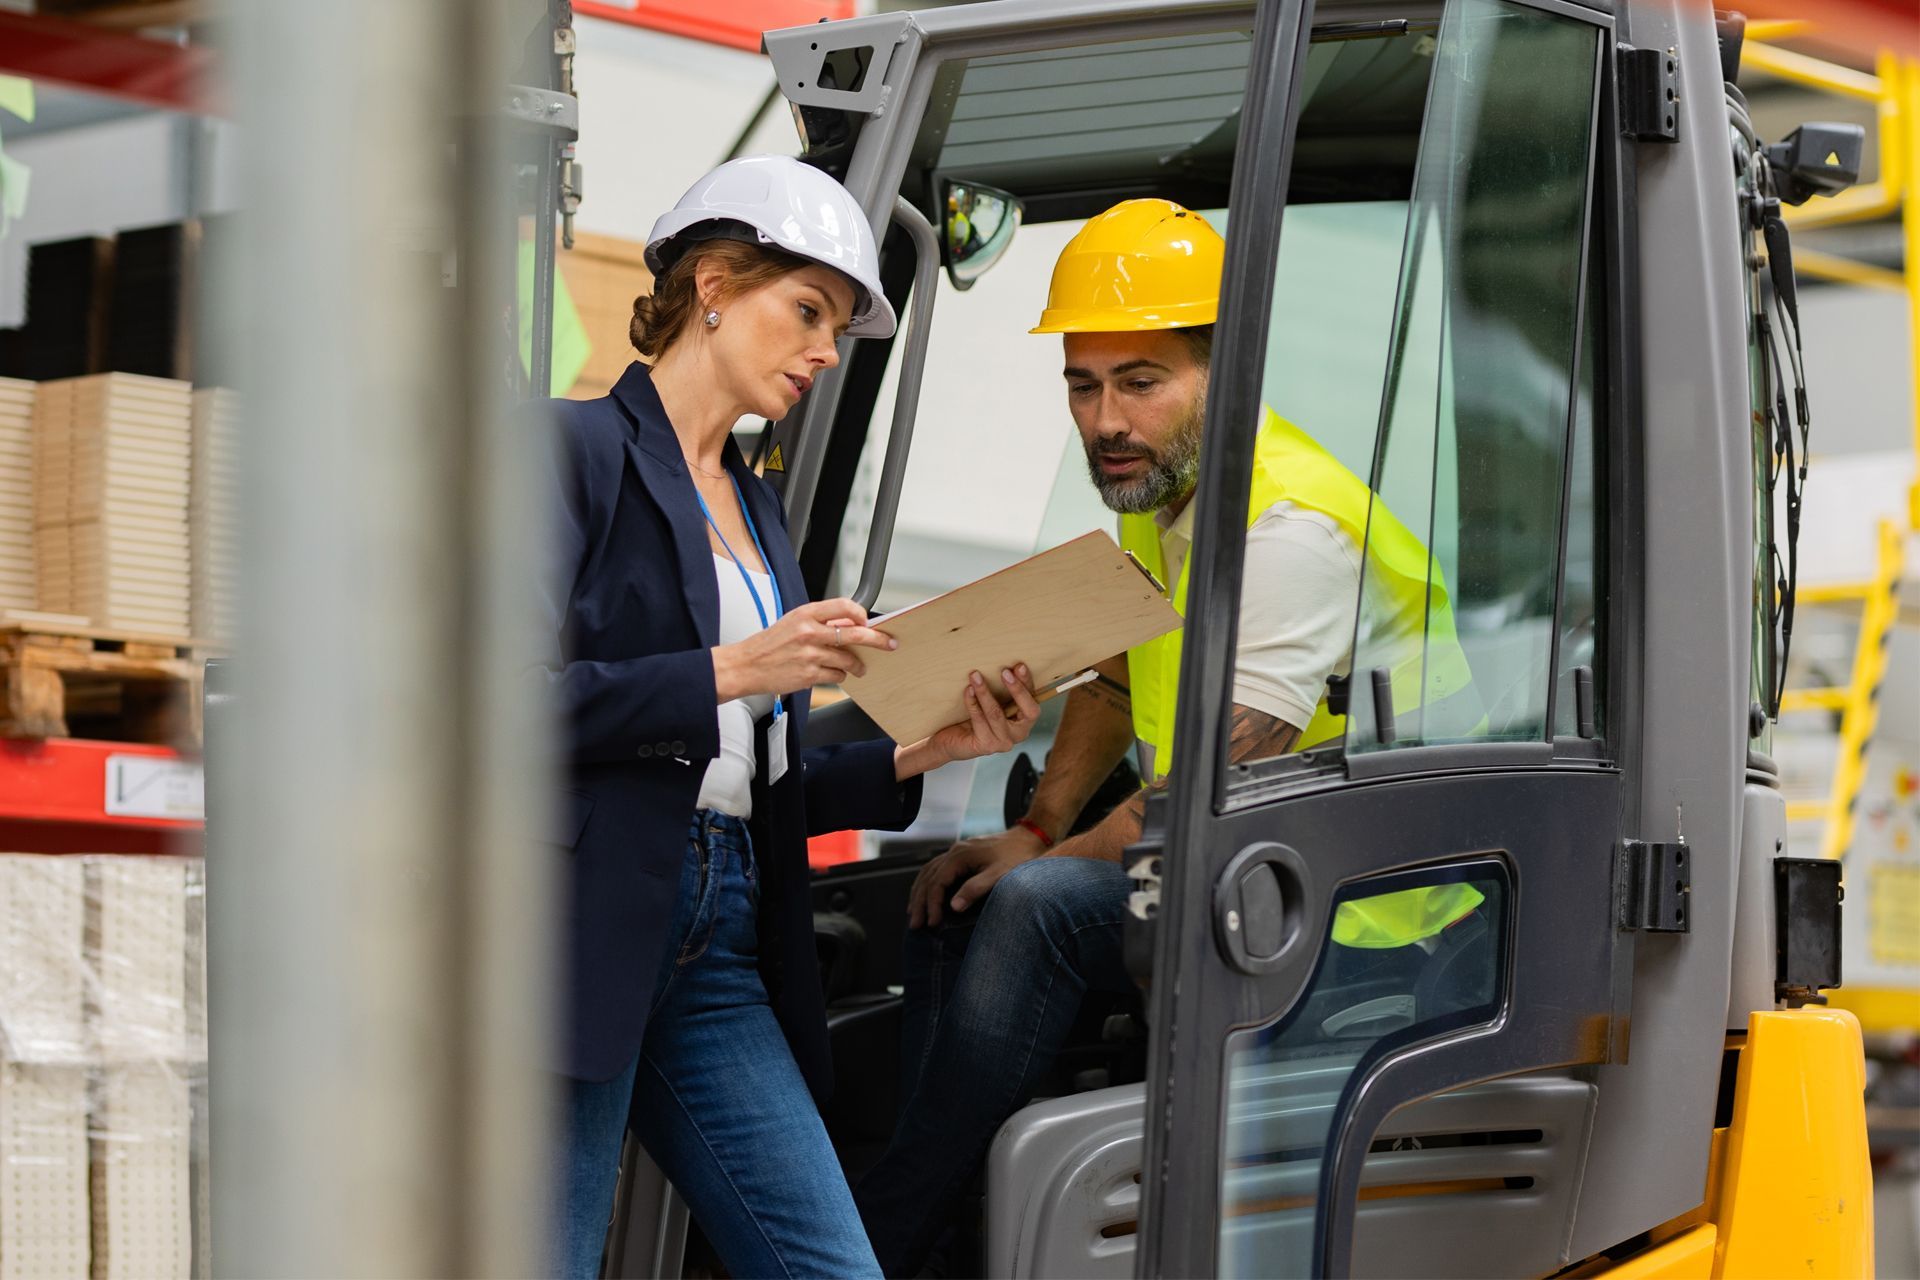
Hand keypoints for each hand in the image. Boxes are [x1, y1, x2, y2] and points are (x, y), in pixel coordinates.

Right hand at [712, 598, 894, 701]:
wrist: (747, 665)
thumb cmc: (770, 643)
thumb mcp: (794, 622)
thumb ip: (821, 621)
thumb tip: (851, 623)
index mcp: (806, 614)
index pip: (844, 606)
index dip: (861, 614)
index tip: (868, 622)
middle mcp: (810, 632)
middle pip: (855, 634)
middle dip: (878, 640)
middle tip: (889, 644)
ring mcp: (810, 655)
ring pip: (848, 659)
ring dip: (857, 665)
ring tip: (859, 667)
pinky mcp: (809, 675)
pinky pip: (837, 676)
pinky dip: (839, 676)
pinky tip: (833, 674)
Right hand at [907, 824, 1046, 928]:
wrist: (1030, 837)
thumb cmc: (1018, 857)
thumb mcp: (999, 875)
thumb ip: (975, 889)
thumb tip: (953, 907)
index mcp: (960, 855)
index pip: (937, 883)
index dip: (932, 904)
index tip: (932, 923)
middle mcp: (954, 851)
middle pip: (927, 877)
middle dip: (920, 902)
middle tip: (915, 924)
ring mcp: (957, 852)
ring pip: (929, 872)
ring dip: (920, 893)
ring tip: (914, 912)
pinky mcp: (963, 855)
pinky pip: (937, 869)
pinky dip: (928, 883)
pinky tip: (927, 893)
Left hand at [921, 665, 1041, 766]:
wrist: (953, 741)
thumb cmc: (976, 718)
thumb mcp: (994, 702)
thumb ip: (1002, 690)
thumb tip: (1003, 663)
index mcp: (1025, 721)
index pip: (1034, 701)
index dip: (1027, 684)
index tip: (1019, 666)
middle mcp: (1019, 734)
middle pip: (1025, 710)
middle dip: (1016, 689)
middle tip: (1004, 671)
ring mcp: (1003, 742)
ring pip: (996, 713)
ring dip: (985, 692)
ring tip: (976, 676)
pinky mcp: (986, 745)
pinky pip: (979, 720)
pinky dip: (972, 702)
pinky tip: (968, 690)